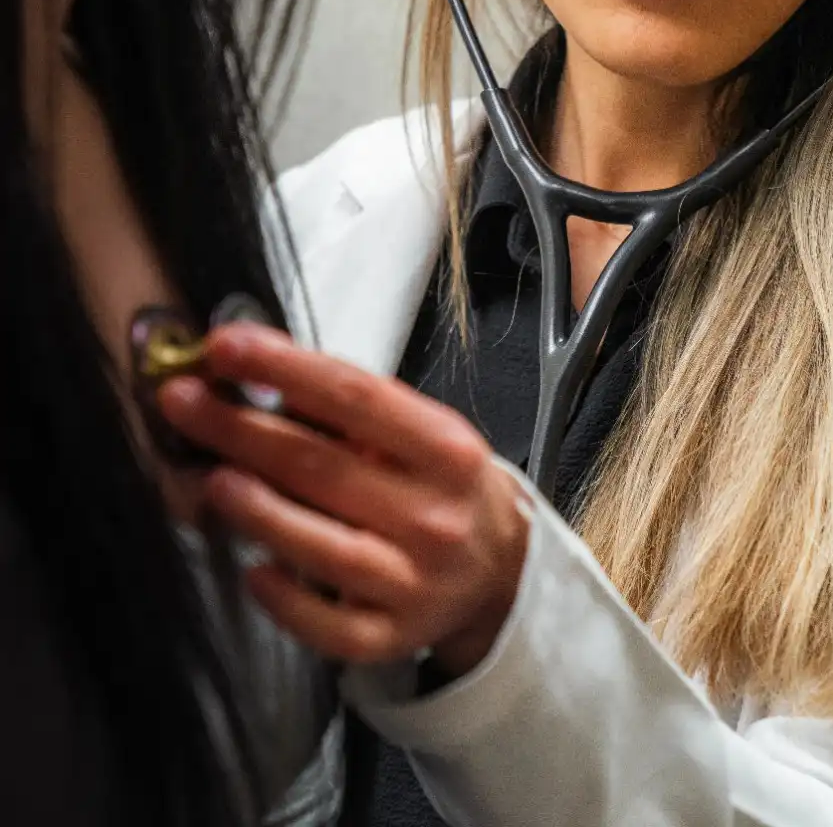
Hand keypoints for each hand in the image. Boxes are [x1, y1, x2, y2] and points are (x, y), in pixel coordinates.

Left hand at [157, 327, 529, 676]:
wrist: (498, 568)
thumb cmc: (440, 484)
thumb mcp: (419, 431)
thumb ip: (345, 407)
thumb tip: (250, 372)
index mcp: (447, 449)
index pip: (356, 396)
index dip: (284, 368)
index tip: (224, 346)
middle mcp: (436, 515)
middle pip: (324, 466)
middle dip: (242, 429)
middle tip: (182, 402)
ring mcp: (414, 582)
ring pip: (324, 547)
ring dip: (258, 509)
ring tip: (209, 478)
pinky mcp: (391, 637)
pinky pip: (329, 624)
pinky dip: (286, 599)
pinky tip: (253, 569)